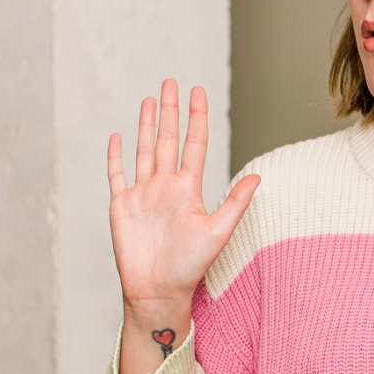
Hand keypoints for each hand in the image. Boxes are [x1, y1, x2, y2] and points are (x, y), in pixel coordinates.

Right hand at [108, 80, 259, 373]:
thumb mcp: (218, 232)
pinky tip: (117, 136)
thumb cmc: (189, 267)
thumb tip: (257, 177)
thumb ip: (235, 203)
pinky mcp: (121, 207)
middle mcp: (165, 186)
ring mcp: (142, 195)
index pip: (194, 143)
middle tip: (171, 82)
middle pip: (167, 139)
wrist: (158, 291)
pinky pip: (117, 175)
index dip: (196, 117)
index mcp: (188, 189)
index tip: (198, 91)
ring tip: (150, 99)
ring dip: (145, 125)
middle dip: (170, 111)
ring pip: (144, 150)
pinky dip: (115, 156)